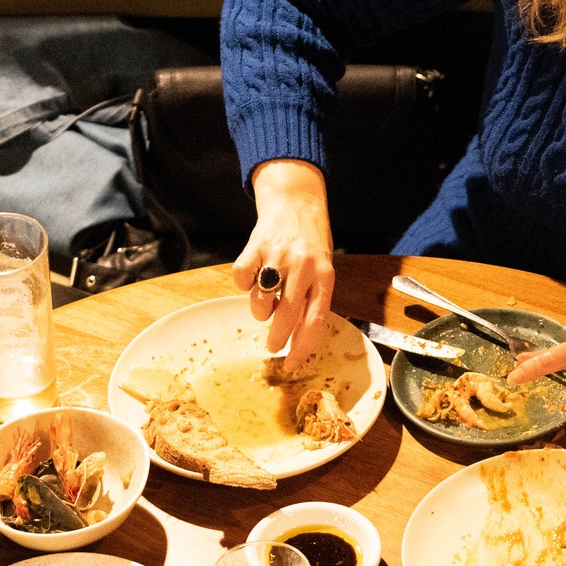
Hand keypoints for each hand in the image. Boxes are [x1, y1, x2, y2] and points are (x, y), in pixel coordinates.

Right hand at [233, 160, 334, 374]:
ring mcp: (278, 256)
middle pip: (287, 315)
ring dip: (260, 309)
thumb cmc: (310, 243)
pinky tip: (254, 275)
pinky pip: (241, 280)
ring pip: (261, 301)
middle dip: (277, 338)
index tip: (292, 365)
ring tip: (268, 295)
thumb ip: (311, 300)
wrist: (295, 200)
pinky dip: (243, 284)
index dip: (302, 347)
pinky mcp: (254, 246)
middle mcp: (303, 267)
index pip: (315, 321)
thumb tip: (295, 340)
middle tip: (273, 346)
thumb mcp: (322, 270)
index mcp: (324, 276)